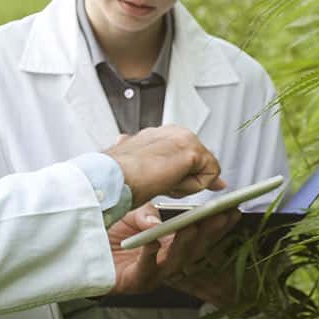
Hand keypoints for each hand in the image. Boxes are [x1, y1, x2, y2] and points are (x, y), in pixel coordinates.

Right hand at [104, 124, 224, 205]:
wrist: (110, 177)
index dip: (186, 173)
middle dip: (186, 178)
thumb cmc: (119, 178)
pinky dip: (191, 187)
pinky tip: (169, 185)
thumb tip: (194, 176)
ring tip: (161, 183)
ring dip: (186, 183)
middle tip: (160, 183)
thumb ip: (172, 171)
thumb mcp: (148, 171)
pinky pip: (209, 176)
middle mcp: (174, 131)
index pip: (188, 154)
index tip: (174, 181)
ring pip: (205, 168)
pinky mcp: (191, 151)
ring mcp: (184, 138)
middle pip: (200, 161)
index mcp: (160, 134)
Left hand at [107, 203, 239, 296]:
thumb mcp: (132, 215)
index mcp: (170, 245)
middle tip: (221, 216)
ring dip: (185, 243)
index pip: (200, 235)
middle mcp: (166, 261)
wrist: (83, 252)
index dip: (217, 224)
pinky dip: (150, 255)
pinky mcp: (134, 282)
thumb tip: (155, 218)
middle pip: (195, 249)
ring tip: (192, 225)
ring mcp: (152, 274)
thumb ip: (146, 213)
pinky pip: (145, 269)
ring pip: (175, 260)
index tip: (232, 210)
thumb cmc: (110, 235)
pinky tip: (153, 242)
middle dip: (210, 232)